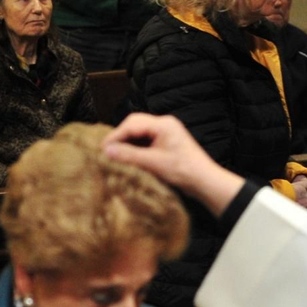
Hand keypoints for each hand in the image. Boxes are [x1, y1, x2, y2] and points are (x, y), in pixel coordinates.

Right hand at [102, 113, 244, 216]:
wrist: (205, 182)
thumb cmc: (184, 171)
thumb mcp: (153, 163)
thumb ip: (129, 155)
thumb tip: (106, 151)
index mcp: (164, 124)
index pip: (132, 124)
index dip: (115, 136)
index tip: (102, 149)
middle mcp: (164, 124)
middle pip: (134, 124)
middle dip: (119, 137)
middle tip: (105, 151)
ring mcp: (165, 133)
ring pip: (138, 132)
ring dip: (126, 143)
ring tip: (114, 156)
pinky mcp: (165, 143)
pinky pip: (144, 141)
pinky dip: (134, 148)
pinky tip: (127, 158)